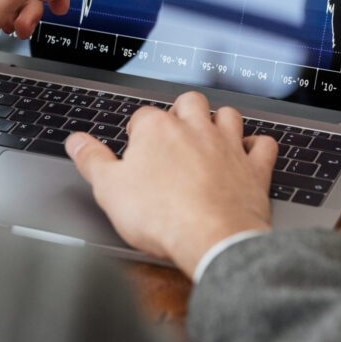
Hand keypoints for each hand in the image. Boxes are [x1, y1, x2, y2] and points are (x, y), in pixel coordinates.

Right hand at [65, 92, 277, 277]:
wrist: (212, 238)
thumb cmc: (161, 216)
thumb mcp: (109, 189)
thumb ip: (92, 160)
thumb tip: (76, 141)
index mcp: (157, 130)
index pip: (143, 116)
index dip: (137, 133)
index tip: (135, 150)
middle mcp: (195, 128)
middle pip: (189, 102)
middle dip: (181, 113)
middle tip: (173, 135)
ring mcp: (228, 146)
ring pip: (228, 115)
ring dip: (220, 121)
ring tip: (209, 136)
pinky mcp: (254, 168)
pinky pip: (264, 145)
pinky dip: (258, 146)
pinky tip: (250, 152)